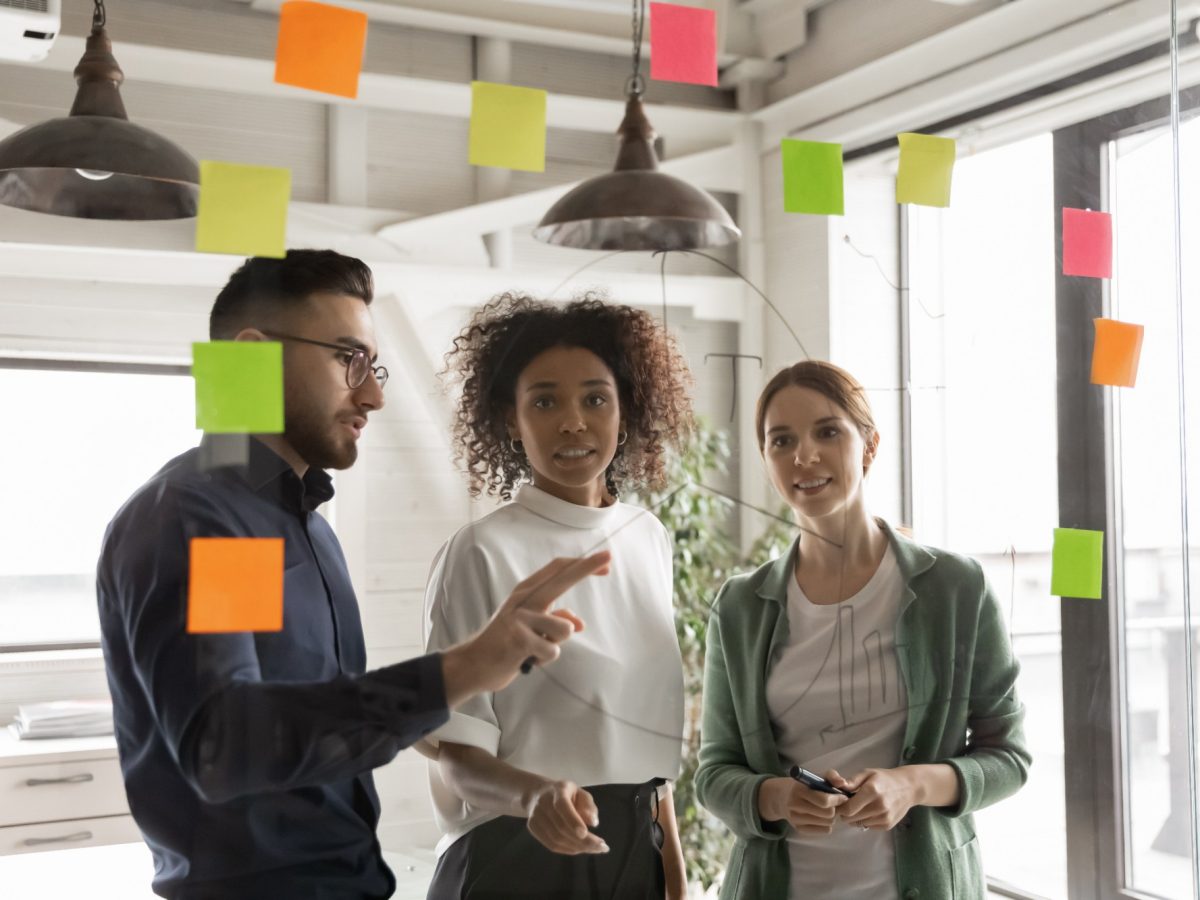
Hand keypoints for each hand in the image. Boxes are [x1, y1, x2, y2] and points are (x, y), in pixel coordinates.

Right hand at [442, 553, 607, 703]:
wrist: (474, 664)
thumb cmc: (506, 642)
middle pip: (561, 579)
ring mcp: (520, 619)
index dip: (582, 565)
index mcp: (526, 592)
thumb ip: (554, 620)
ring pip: (565, 629)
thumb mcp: (530, 626)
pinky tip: (526, 658)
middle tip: (609, 557)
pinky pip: (552, 651)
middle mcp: (523, 600)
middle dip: (587, 567)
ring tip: (535, 648)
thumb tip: (580, 624)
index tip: (604, 561)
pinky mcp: (518, 640)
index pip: (557, 569)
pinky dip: (543, 659)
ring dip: (555, 644)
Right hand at [525, 780, 609, 855]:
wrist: (538, 794)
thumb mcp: (580, 793)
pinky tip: (580, 849)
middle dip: (583, 840)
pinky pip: (551, 845)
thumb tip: (593, 822)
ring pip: (556, 839)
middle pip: (561, 827)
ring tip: (594, 849)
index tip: (585, 833)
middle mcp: (543, 803)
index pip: (562, 806)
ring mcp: (535, 816)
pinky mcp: (532, 828)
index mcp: (558, 790)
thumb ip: (588, 806)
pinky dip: (568, 850)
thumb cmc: (566, 794)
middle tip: (601, 847)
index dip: (573, 821)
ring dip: (577, 848)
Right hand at [757, 773, 847, 835]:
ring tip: (828, 809)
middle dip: (836, 808)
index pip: (824, 801)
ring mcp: (796, 819)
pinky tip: (822, 816)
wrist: (783, 797)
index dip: (837, 799)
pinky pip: (825, 830)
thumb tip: (842, 783)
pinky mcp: (799, 829)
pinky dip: (827, 824)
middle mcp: (795, 805)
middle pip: (828, 814)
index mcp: (799, 789)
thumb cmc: (805, 786)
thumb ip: (831, 776)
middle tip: (836, 803)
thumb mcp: (816, 777)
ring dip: (832, 816)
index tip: (842, 796)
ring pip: (828, 823)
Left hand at [836, 767, 919, 830]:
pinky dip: (865, 820)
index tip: (838, 803)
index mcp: (872, 791)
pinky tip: (870, 811)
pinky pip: (868, 826)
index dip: (840, 808)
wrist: (909, 788)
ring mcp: (884, 818)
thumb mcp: (867, 773)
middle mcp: (879, 807)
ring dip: (855, 818)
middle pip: (851, 819)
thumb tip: (837, 786)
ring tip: (860, 807)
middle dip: (845, 814)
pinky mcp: (888, 825)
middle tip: (847, 805)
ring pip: (859, 824)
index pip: (848, 809)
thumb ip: (851, 781)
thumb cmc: (885, 778)